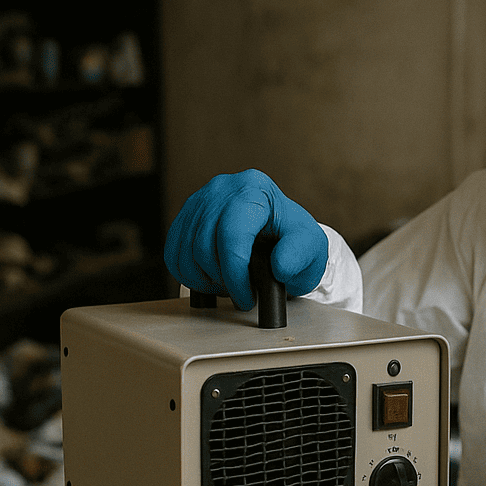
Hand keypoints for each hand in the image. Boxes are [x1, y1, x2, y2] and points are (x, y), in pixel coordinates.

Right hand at [164, 170, 328, 309]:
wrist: (279, 234)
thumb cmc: (294, 241)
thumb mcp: (311, 249)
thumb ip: (300, 257)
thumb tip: (279, 266)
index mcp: (254, 188)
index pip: (231, 236)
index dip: (235, 275)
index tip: (247, 297)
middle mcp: (222, 187)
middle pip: (204, 246)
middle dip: (221, 281)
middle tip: (240, 294)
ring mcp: (200, 199)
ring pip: (185, 252)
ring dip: (204, 280)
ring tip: (228, 286)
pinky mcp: (186, 216)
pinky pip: (173, 252)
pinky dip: (188, 274)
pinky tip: (211, 279)